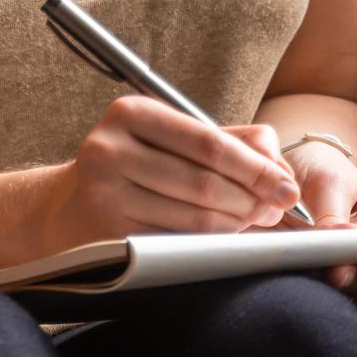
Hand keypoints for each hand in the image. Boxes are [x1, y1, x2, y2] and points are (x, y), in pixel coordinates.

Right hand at [33, 96, 304, 257]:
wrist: (69, 206)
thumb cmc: (134, 167)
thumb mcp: (171, 139)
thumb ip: (229, 141)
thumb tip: (279, 165)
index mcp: (131, 113)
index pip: (208, 142)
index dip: (255, 167)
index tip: (287, 187)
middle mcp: (111, 147)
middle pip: (203, 181)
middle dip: (251, 199)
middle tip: (276, 210)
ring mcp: (105, 191)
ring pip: (193, 216)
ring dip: (235, 224)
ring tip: (254, 224)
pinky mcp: (107, 231)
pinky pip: (175, 241)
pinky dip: (208, 243)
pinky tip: (223, 239)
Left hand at [266, 139, 356, 303]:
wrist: (291, 162)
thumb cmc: (323, 170)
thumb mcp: (331, 182)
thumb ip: (334, 214)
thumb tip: (336, 242)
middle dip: (354, 283)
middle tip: (336, 272)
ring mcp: (327, 266)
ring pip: (335, 292)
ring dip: (324, 285)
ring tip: (310, 266)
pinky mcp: (298, 267)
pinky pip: (300, 282)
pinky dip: (295, 277)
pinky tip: (286, 263)